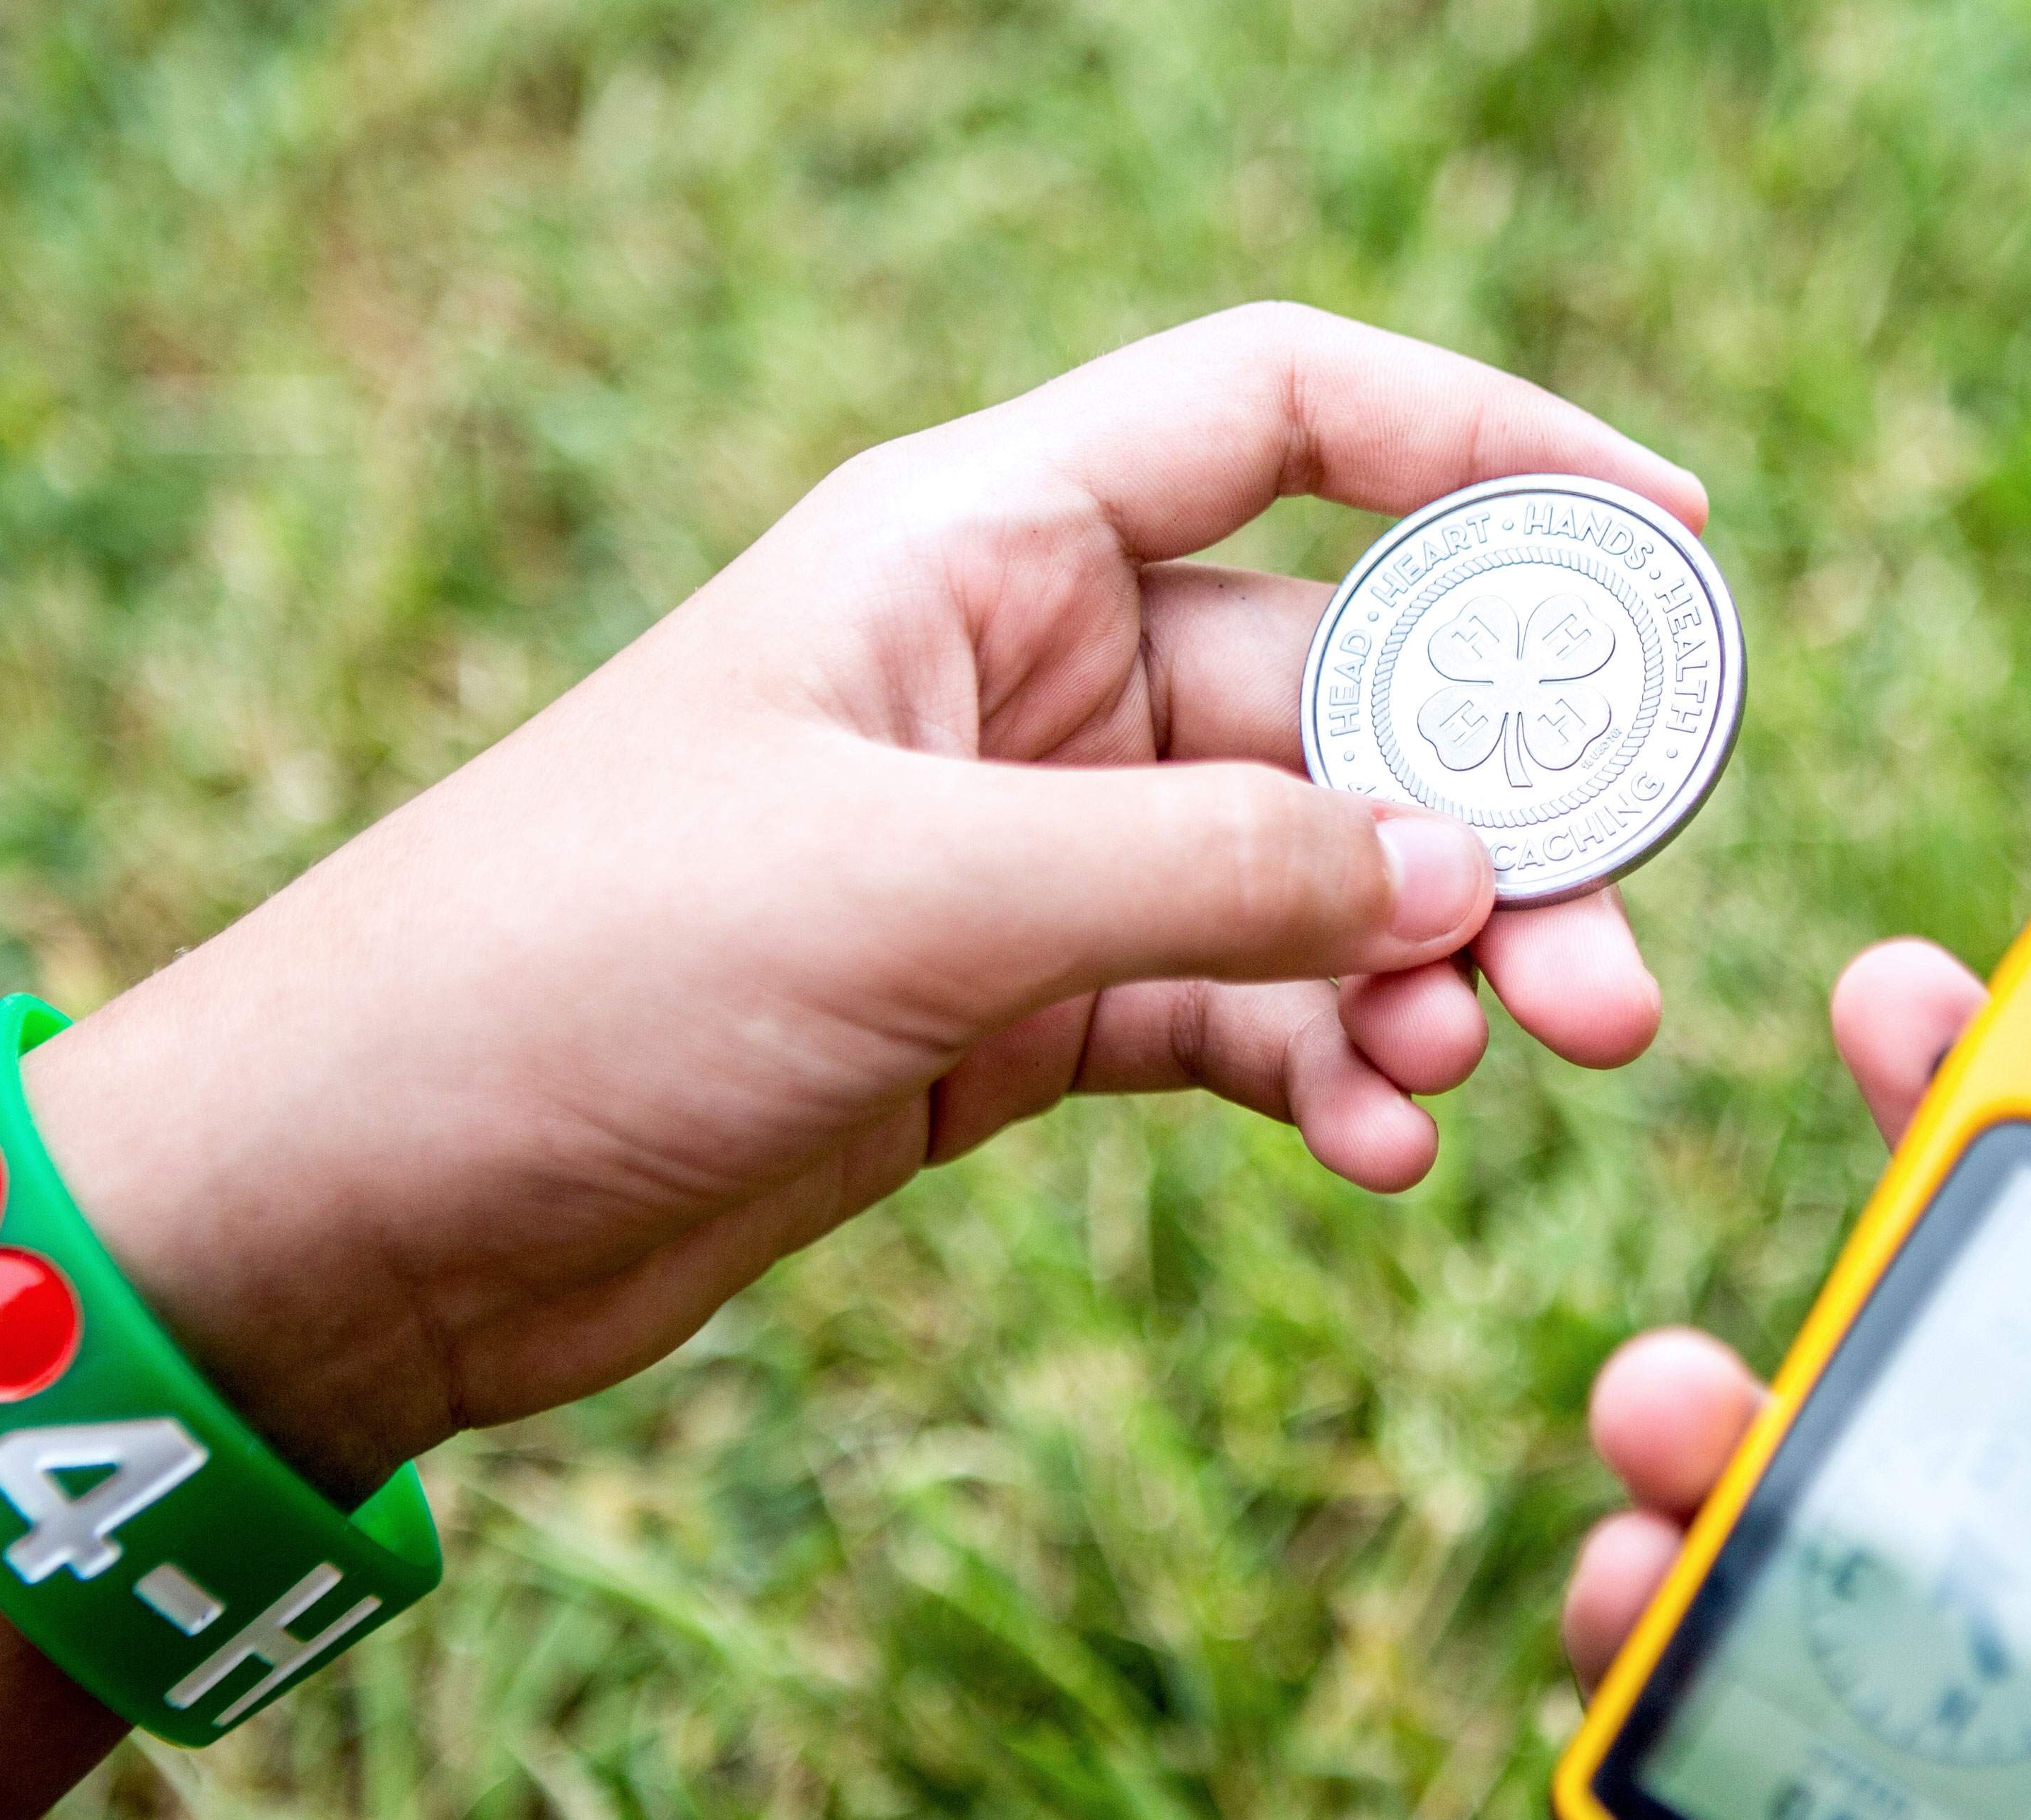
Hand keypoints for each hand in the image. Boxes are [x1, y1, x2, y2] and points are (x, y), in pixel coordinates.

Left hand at [23, 304, 1701, 1494]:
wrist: (364, 1199)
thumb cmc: (572, 971)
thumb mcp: (914, 894)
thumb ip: (1208, 871)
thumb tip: (1467, 875)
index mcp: (974, 544)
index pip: (1284, 409)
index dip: (1486, 444)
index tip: (1667, 543)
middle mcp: (1016, 674)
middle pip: (1335, 692)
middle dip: (1489, 817)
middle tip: (1605, 970)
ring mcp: (1018, 851)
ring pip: (1302, 871)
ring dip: (1417, 967)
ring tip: (1482, 1072)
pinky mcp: (1002, 1011)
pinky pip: (1225, 1007)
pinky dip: (1312, 1066)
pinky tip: (1371, 1145)